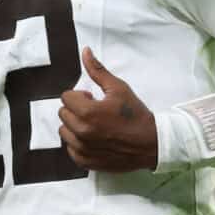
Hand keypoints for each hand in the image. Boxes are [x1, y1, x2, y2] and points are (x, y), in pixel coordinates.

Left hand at [58, 47, 157, 171]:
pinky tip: (93, 139)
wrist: (151, 143)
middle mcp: (82, 132)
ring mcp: (83, 149)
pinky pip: (70, 150)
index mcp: (87, 112)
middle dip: (76, 109)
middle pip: (63, 113)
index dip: (80, 95)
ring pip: (64, 131)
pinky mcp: (87, 162)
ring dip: (74, 126)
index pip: (66, 97)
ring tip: (93, 124)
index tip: (92, 98)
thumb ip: (98, 70)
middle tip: (94, 110)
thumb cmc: (135, 114)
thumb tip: (85, 51)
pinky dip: (78, 143)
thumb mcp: (118, 88)